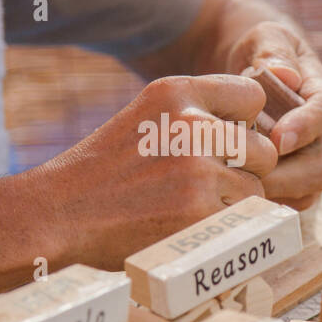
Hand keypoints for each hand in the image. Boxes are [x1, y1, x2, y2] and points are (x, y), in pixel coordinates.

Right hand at [37, 75, 278, 267]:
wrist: (58, 213)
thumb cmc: (103, 171)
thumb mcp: (146, 118)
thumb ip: (196, 116)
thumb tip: (256, 132)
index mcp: (176, 91)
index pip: (253, 97)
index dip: (246, 124)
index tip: (226, 144)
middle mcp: (191, 124)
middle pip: (263, 149)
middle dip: (244, 171)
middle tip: (207, 186)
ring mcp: (197, 170)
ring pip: (256, 190)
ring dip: (233, 204)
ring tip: (189, 208)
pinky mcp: (198, 212)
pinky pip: (240, 222)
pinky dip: (221, 229)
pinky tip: (187, 226)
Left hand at [226, 21, 321, 209]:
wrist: (252, 73)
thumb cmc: (260, 52)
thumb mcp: (265, 38)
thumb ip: (274, 52)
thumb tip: (286, 75)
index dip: (306, 127)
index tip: (278, 138)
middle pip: (321, 167)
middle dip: (285, 176)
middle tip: (243, 174)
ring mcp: (311, 161)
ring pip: (305, 192)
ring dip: (271, 194)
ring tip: (234, 187)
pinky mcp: (294, 181)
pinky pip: (287, 203)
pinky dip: (262, 204)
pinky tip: (230, 194)